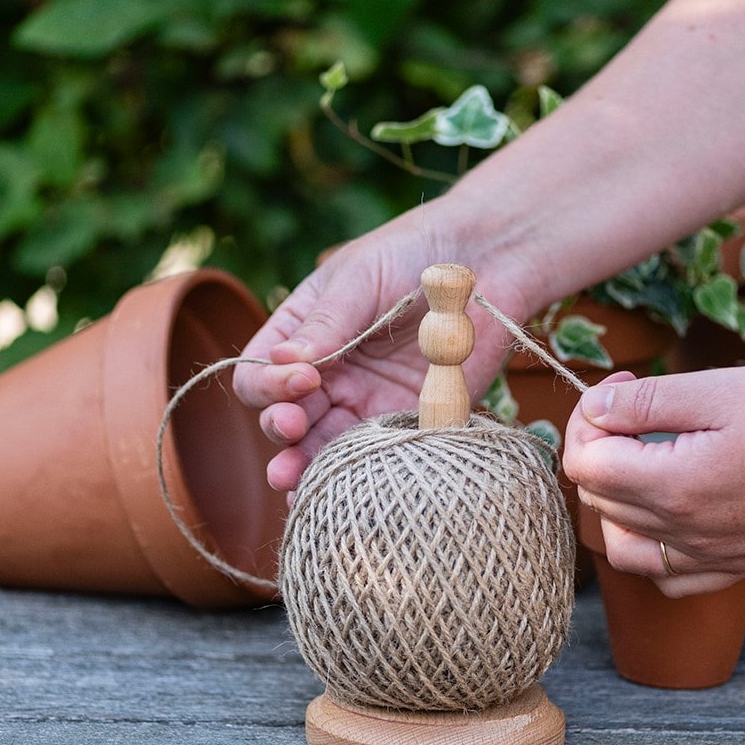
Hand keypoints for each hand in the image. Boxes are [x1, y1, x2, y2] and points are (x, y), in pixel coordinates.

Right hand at [233, 220, 531, 490]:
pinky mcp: (409, 421)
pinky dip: (360, 476)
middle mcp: (328, 376)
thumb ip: (326, 322)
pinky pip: (379, 456)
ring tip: (292, 481)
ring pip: (323, 448)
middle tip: (292, 427)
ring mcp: (366, 402)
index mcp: (302, 336)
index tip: (302, 376)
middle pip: (285, 418)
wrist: (485, 260)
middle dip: (281, 428)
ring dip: (306, 467)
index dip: (269, 384)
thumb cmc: (412, 254)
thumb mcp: (359, 278)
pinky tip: (343, 490)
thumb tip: (281, 360)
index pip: (260, 374)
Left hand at [563, 365, 744, 595]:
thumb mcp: (718, 389)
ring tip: (641, 462)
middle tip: (636, 408)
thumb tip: (592, 407)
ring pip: (622, 546)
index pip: (584, 465)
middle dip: (600, 446)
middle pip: (598, 499)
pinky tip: (664, 515)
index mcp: (672, 485)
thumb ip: (644, 402)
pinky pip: (670, 579)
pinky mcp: (737, 565)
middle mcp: (683, 532)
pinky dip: (650, 550)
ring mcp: (710, 556)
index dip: (587, 420)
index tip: (621, 390)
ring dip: (613, 502)